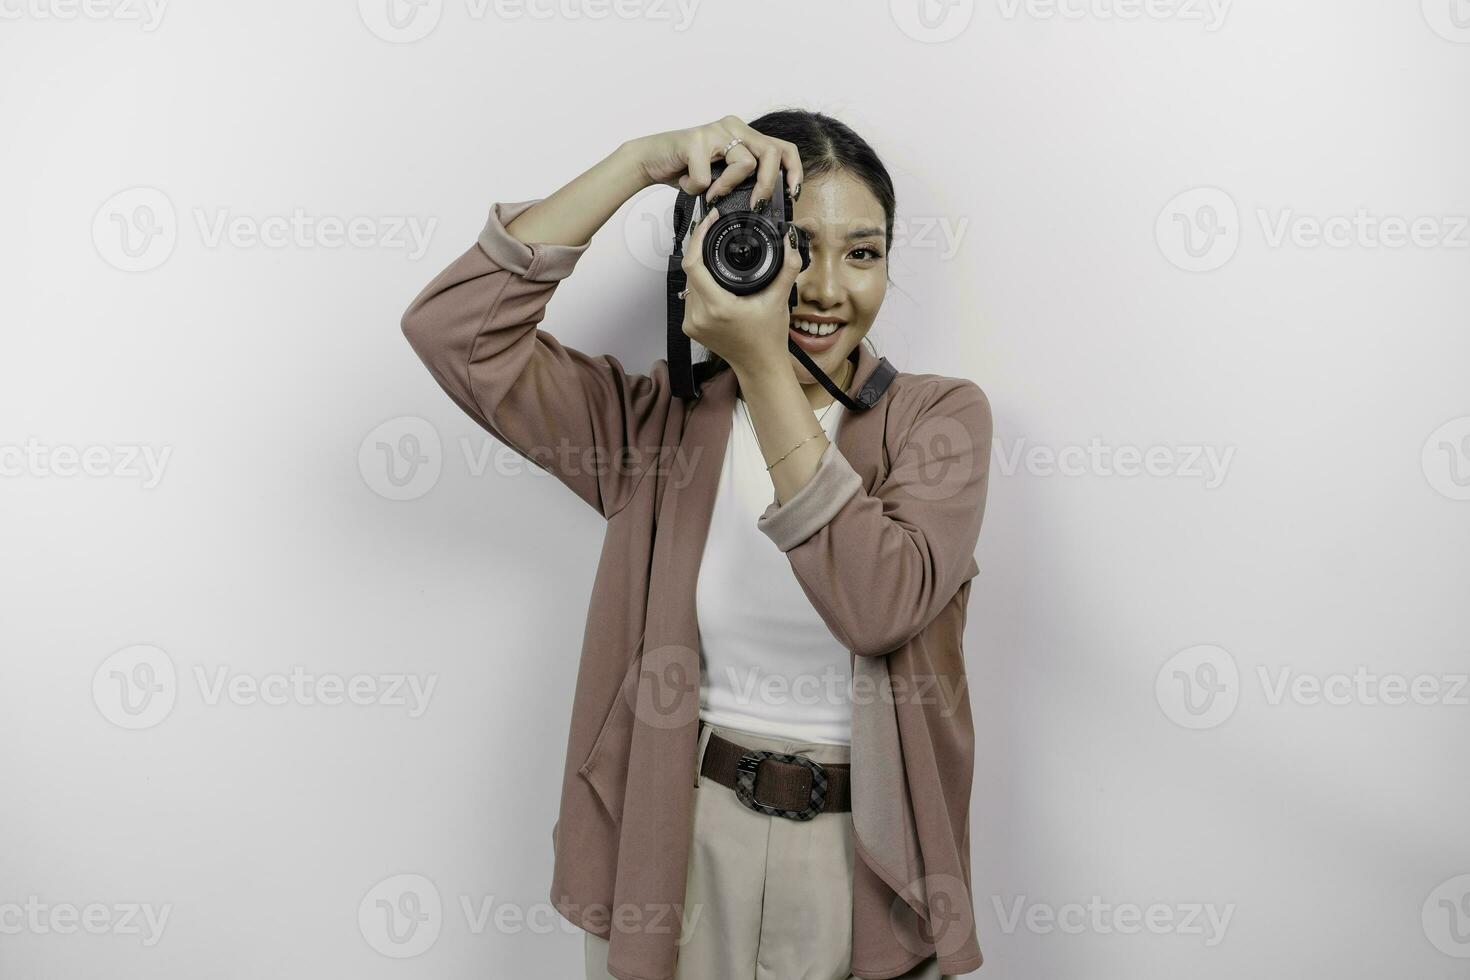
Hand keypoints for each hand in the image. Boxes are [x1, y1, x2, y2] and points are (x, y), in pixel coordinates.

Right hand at [626, 115, 802, 206]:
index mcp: (744, 134)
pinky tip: (686, 183)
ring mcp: (715, 131)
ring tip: (709, 193)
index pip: (782, 147)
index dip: (793, 170)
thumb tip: (765, 205)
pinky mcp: (695, 140)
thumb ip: (743, 180)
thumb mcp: (722, 174)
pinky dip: (696, 188)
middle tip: (755, 205)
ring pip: (744, 162)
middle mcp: (733, 127)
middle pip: (771, 152)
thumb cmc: (686, 168)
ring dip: (727, 187)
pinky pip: (707, 176)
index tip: (793, 193)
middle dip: (768, 185)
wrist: (650, 160)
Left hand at [680, 206, 804, 376]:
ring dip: (699, 268)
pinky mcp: (690, 328)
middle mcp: (699, 315)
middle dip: (700, 248)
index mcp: (718, 307)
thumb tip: (789, 242)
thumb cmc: (769, 337)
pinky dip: (699, 285)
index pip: (693, 263)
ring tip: (713, 255)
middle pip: (690, 270)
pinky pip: (689, 298)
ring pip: (688, 283)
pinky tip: (711, 280)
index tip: (708, 222)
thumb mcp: (780, 299)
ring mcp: (692, 323)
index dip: (698, 237)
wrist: (759, 365)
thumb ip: (788, 267)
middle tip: (713, 232)